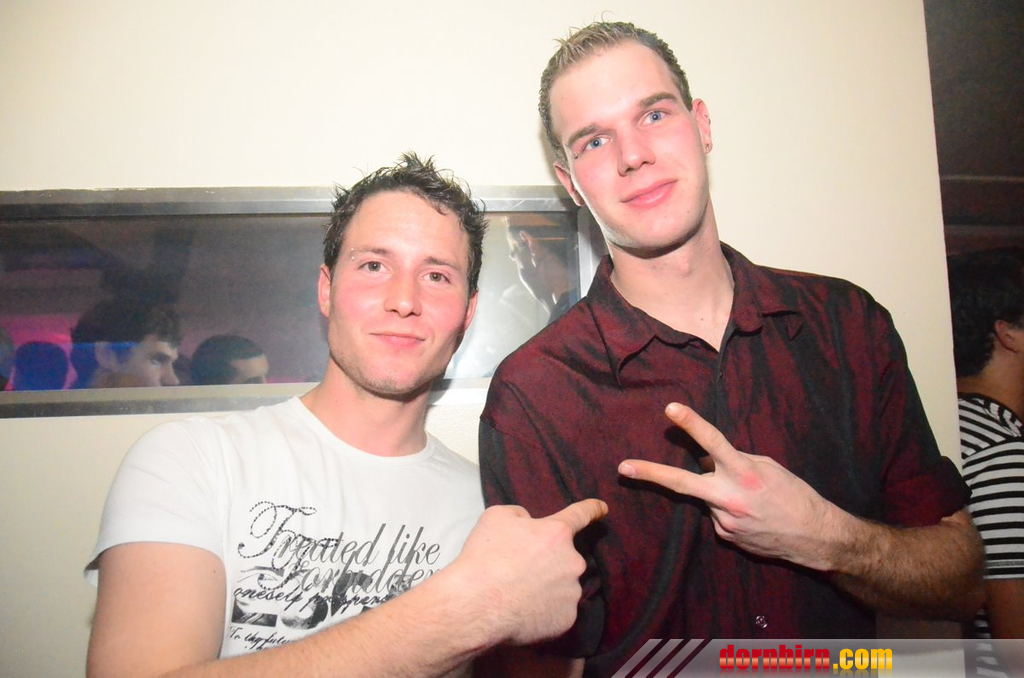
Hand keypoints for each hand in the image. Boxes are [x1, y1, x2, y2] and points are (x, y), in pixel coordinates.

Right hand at [452, 499, 606, 644]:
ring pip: (562, 585)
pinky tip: (523, 610)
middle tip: (519, 570)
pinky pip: (558, 610)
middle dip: (547, 560)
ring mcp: (572, 593)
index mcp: (557, 533)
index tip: (603, 508)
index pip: (581, 514)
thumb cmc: (485, 557)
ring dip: (546, 585)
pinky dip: (545, 609)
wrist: (476, 605)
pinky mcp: (567, 620)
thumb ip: (520, 515)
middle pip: (564, 556)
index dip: (592, 509)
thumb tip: (529, 525)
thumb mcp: (496, 516)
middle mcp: (573, 562)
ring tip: (517, 594)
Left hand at [618, 403, 840, 570]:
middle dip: (650, 473)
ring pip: (707, 497)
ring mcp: (724, 520)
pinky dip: (729, 510)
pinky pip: (718, 515)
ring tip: (753, 502)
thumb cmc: (796, 495)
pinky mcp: (725, 536)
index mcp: (744, 473)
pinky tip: (752, 516)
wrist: (816, 538)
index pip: (713, 443)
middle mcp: (729, 498)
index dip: (691, 424)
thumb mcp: (768, 468)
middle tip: (623, 467)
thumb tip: (706, 460)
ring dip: (720, 493)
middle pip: (681, 483)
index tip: (670, 408)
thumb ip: (734, 461)